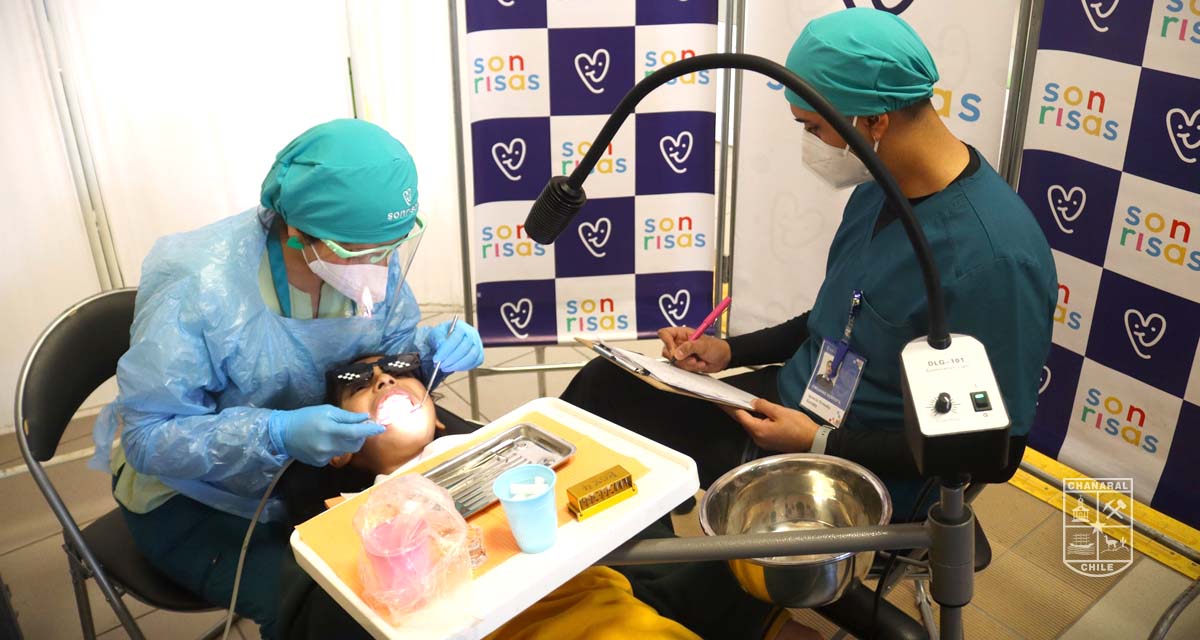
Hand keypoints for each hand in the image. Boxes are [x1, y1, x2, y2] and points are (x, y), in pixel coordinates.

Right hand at [268, 405, 384, 466]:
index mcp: (330, 429)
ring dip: (349, 442)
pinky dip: (337, 448)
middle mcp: (328, 446)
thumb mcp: (327, 411)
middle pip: (355, 444)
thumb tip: (365, 418)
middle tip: (357, 427)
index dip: (370, 431)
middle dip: (360, 436)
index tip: (381, 428)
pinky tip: (327, 441)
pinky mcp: (320, 463)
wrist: (283, 433)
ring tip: (338, 432)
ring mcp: (323, 457)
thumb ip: (347, 417)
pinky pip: (336, 455)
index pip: (356, 432)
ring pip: (347, 450)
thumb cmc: (306, 417)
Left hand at [430, 321, 484, 372]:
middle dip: (451, 359)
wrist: (447, 339)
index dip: (446, 350)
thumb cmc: (441, 336)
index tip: (436, 359)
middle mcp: (472, 334)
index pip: (456, 338)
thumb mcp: (436, 334)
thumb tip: (441, 346)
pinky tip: (453, 367)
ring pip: (472, 357)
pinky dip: (463, 367)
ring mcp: (478, 344)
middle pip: (465, 348)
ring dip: (457, 365)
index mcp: (461, 326)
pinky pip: (475, 363)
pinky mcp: (480, 354)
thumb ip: (438, 339)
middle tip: (440, 366)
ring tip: (445, 368)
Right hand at [659, 327, 731, 372]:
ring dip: (687, 364)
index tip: (674, 350)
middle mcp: (679, 343)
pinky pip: (681, 368)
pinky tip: (700, 364)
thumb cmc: (716, 347)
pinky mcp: (685, 363)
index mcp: (681, 334)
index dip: (666, 342)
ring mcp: (682, 354)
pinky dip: (691, 368)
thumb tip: (676, 353)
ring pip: (674, 362)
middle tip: (690, 358)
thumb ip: (689, 348)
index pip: (665, 333)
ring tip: (698, 361)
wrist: (723, 358)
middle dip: (678, 357)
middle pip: (666, 350)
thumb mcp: (702, 345)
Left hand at [725, 399, 819, 451]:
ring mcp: (763, 442)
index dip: (730, 407)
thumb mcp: (780, 411)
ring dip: (747, 416)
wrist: (813, 441)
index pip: (740, 416)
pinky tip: (756, 414)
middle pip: (744, 422)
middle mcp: (758, 438)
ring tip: (742, 404)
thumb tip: (753, 403)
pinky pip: (759, 430)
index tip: (722, 400)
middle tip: (728, 400)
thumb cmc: (799, 426)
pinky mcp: (770, 443)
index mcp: (758, 430)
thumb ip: (764, 406)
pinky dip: (756, 422)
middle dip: (737, 411)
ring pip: (752, 426)